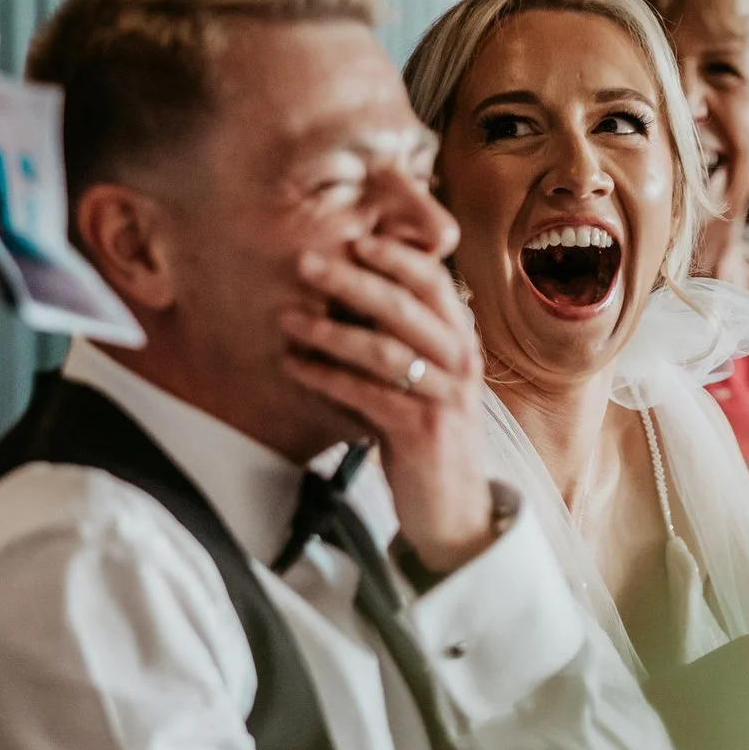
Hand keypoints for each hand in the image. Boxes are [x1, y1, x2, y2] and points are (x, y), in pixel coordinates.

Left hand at [278, 238, 496, 575]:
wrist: (453, 510)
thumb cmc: (427, 436)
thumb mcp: (422, 379)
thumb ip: (399, 338)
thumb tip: (345, 291)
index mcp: (461, 341)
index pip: (434, 283)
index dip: (397, 258)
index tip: (356, 239)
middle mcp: (460, 363)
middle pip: (405, 308)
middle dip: (353, 282)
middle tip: (306, 263)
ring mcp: (446, 398)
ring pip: (384, 351)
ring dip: (330, 332)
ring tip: (287, 320)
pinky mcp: (424, 432)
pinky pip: (368, 396)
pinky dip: (328, 378)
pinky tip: (295, 366)